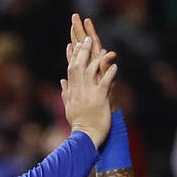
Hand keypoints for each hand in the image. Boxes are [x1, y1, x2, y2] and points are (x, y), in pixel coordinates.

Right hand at [61, 14, 116, 148]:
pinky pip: (104, 83)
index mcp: (72, 91)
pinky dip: (109, 74)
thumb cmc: (79, 123)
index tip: (74, 43)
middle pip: (79, 66)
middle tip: (87, 39)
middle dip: (83, 51)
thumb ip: (65, 92)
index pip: (71, 69)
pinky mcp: (99, 99)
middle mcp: (79, 90)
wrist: (85, 137)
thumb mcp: (69, 107)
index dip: (72, 55)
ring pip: (90, 72)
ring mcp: (88, 94)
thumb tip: (62, 81)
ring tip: (103, 49)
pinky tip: (115, 66)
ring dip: (97, 59)